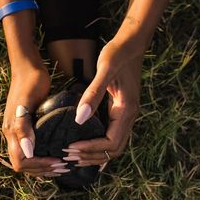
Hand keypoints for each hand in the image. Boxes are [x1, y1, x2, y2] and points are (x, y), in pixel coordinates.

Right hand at [2, 61, 64, 179]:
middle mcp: (11, 134)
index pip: (20, 162)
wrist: (28, 67)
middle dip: (42, 169)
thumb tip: (28, 152)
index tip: (58, 162)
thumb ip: (24, 127)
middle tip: (64, 167)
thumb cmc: (30, 82)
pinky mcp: (23, 126)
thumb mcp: (27, 103)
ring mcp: (16, 131)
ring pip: (26, 159)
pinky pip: (29, 149)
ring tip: (62, 164)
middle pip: (23, 164)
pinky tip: (55, 153)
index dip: (39, 166)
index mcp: (11, 131)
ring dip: (42, 165)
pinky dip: (41, 156)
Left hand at [65, 40, 141, 166]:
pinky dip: (98, 145)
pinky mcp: (120, 111)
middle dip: (91, 156)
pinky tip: (85, 147)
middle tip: (68, 155)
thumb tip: (79, 119)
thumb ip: (93, 94)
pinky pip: (111, 135)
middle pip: (113, 150)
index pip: (110, 142)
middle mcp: (129, 116)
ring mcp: (126, 114)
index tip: (70, 147)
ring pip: (113, 145)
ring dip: (94, 153)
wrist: (131, 43)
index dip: (90, 149)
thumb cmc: (118, 54)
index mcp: (126, 110)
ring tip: (73, 154)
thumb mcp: (104, 70)